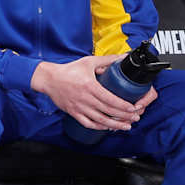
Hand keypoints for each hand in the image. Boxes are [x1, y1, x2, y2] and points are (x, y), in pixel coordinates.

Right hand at [32, 54, 153, 132]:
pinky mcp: (73, 112)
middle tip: (135, 118)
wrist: (49, 79)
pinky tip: (107, 127)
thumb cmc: (69, 70)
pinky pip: (87, 123)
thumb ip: (107, 60)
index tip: (133, 109)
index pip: (110, 99)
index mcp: (90, 86)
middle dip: (124, 116)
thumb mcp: (88, 62)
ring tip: (126, 126)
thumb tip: (123, 57)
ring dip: (114, 125)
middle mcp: (85, 99)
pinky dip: (99, 127)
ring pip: (99, 120)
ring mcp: (79, 107)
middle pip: (108, 111)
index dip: (123, 106)